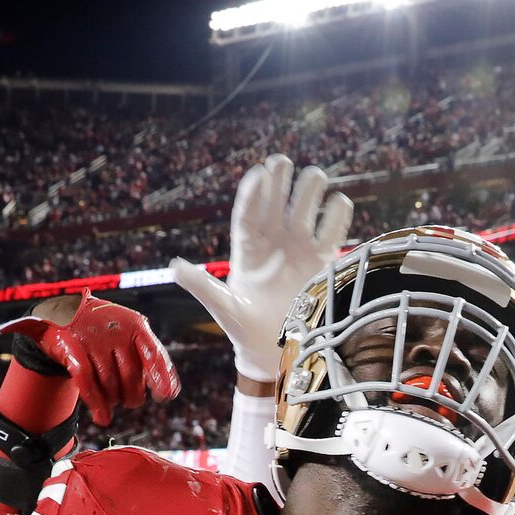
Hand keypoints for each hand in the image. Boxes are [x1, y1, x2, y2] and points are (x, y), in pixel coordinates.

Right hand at [0, 297, 177, 428]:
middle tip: (131, 401)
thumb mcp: (130, 333)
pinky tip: (102, 418)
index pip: (154, 355)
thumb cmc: (105, 328)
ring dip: (112, 399)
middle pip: (130, 376)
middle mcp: (116, 331)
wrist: (65, 309)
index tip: (166, 396)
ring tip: (113, 400)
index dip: (162, 378)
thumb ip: (148, 357)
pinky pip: (87, 383)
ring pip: (109, 383)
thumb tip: (169, 392)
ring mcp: (93, 340)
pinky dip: (96, 403)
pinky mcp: (72, 349)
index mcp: (135, 326)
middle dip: (133, 396)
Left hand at [170, 154, 354, 379]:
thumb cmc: (243, 331)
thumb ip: (202, 286)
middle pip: (277, 205)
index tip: (260, 173)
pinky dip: (337, 218)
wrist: (274, 353)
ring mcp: (298, 251)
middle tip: (282, 161)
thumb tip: (175, 267)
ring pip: (305, 213)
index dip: (254, 194)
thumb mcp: (222, 307)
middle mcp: (273, 245)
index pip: (249, 214)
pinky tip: (340, 202)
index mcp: (246, 250)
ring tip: (315, 175)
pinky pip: (331, 234)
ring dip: (310, 193)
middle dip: (280, 183)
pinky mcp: (321, 264)